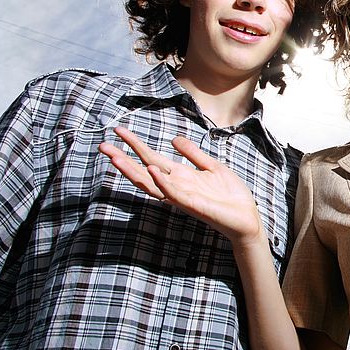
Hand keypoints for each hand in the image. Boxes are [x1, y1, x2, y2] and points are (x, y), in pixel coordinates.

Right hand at [98, 127, 262, 243]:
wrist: (246, 217)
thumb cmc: (230, 195)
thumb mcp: (212, 167)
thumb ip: (193, 154)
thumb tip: (173, 139)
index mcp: (180, 176)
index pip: (151, 159)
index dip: (136, 145)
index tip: (119, 132)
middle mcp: (176, 186)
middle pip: (143, 171)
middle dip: (124, 159)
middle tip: (103, 146)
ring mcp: (182, 196)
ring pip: (151, 184)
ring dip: (133, 171)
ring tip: (116, 158)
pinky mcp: (192, 205)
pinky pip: (173, 193)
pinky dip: (162, 182)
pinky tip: (151, 169)